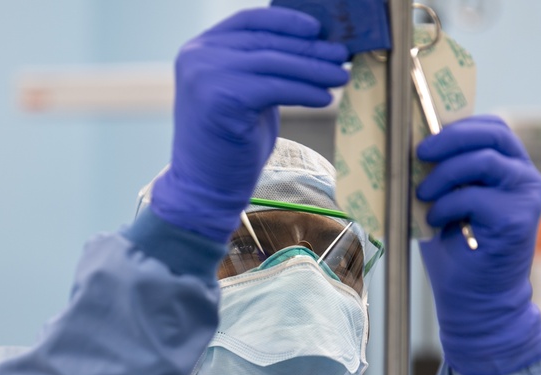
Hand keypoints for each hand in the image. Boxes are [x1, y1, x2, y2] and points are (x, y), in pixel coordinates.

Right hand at [149, 8, 348, 241]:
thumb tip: (308, 46)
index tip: (317, 29)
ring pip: (275, 64)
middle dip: (309, 48)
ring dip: (314, 70)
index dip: (285, 22)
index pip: (249, 21)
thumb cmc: (230, 145)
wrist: (204, 187)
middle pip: (266, 42)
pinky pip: (275, 88)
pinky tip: (326, 98)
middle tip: (342, 54)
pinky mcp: (222, 99)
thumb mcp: (244, 94)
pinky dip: (305, 91)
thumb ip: (260, 67)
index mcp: (199, 49)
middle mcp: (198, 56)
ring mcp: (206, 75)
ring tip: (341, 76)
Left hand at [416, 115, 540, 374]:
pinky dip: (448, 206)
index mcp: (511, 169)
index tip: (425, 136)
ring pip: (482, 161)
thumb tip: (415, 140)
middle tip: (419, 153)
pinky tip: (438, 223)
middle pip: (492, 134)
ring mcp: (527, 196)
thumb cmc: (460, 251)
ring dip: (444, 176)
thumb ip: (445, 172)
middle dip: (449, 139)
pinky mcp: (520, 218)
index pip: (492, 127)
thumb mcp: (447, 200)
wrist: (476, 300)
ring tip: (424, 196)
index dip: (458, 125)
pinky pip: (475, 196)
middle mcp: (526, 178)